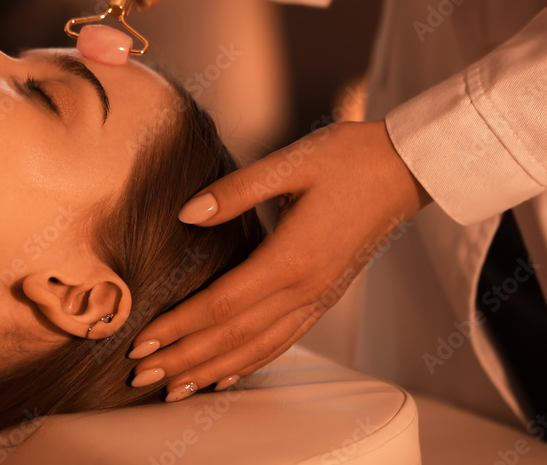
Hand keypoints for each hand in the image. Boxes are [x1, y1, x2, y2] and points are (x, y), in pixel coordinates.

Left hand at [128, 120, 431, 400]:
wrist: (406, 169)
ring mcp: (318, 298)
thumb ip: (235, 191)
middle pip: (233, 337)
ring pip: (257, 348)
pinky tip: (227, 373)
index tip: (140, 341)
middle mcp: (306, 289)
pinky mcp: (324, 297)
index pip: (222, 305)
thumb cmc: (348, 158)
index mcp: (293, 258)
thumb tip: (185, 213)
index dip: (178, 326)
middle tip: (140, 376)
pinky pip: (283, 341)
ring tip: (174, 388)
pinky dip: (250, 362)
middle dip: (183, 359)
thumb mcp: (290, 163)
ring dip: (211, 370)